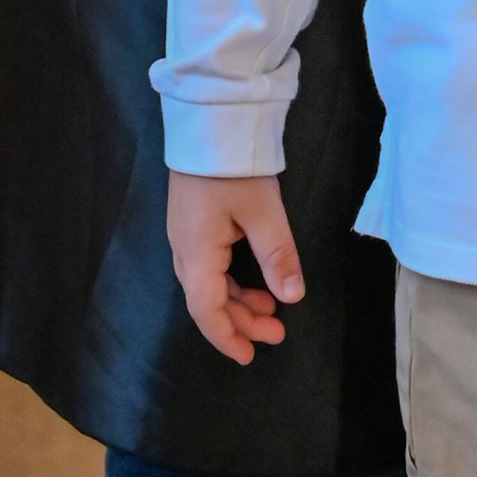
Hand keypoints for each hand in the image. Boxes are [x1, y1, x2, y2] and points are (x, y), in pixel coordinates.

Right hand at [168, 171, 302, 364]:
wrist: (209, 120)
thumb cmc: (234, 166)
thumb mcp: (263, 210)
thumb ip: (277, 255)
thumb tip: (292, 297)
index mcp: (196, 251)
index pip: (206, 310)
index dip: (227, 336)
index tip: (248, 356)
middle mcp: (184, 250)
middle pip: (207, 301)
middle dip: (240, 322)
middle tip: (277, 334)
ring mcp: (186, 236)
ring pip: (209, 285)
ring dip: (238, 301)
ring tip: (272, 310)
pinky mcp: (193, 223)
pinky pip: (209, 267)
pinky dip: (232, 281)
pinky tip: (255, 281)